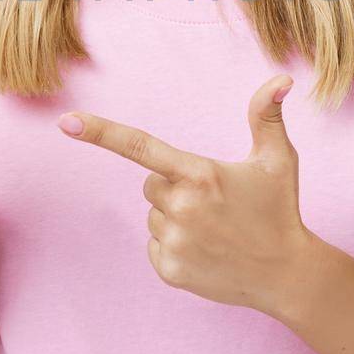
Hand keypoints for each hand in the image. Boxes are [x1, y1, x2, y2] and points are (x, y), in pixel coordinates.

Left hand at [57, 74, 314, 314]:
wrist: (287, 275)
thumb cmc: (280, 209)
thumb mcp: (278, 158)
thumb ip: (266, 115)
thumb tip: (283, 78)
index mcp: (200, 175)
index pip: (140, 147)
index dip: (100, 132)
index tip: (66, 121)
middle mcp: (182, 209)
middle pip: (151, 185)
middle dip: (175, 187)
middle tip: (214, 202)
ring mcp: (175, 243)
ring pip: (153, 216)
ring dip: (176, 217)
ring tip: (214, 228)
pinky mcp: (170, 271)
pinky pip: (155, 245)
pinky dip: (175, 245)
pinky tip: (206, 250)